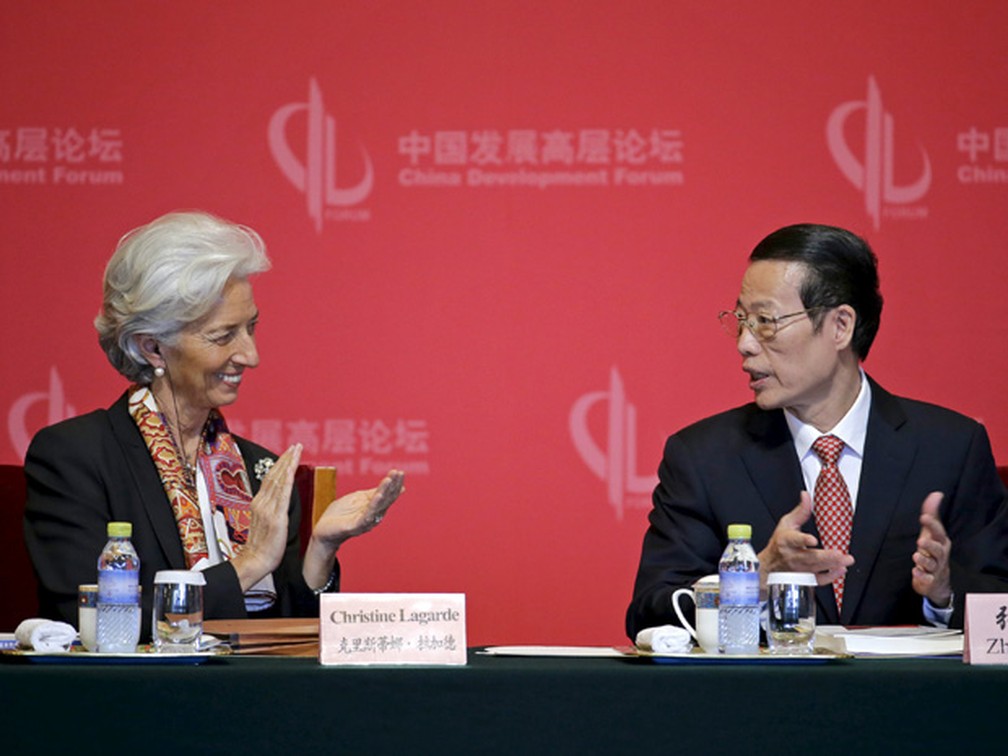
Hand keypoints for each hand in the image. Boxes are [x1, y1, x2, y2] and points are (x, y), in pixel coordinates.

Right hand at [230, 444, 301, 591]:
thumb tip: (279, 499)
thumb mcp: (265, 522)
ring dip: (288, 462)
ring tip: (297, 450)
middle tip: (296, 445)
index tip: (289, 452)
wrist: (255, 560)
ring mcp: (268, 508)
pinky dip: (287, 477)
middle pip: (274, 475)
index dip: (280, 464)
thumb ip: (271, 509)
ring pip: (279, 479)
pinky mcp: (276, 516)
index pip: (270, 479)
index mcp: (259, 503)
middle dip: (286, 458)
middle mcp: (262, 502)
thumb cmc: (263, 545)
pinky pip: (283, 492)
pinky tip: (293, 467)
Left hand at [302, 470, 405, 587]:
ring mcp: (366, 521)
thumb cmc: (340, 514)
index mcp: (373, 507)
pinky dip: (374, 505)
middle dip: (393, 485)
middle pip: (386, 499)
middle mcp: (373, 515)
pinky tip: (378, 495)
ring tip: (389, 480)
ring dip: (384, 492)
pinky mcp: (356, 526)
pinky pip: (367, 516)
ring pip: (378, 506)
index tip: (400, 472)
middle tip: (399, 473)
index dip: (394, 483)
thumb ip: (372, 492)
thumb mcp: (357, 498)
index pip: (387, 494)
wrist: (323, 531)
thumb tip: (389, 482)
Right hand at [757, 492, 854, 590]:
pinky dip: (830, 577)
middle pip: (809, 557)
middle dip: (825, 556)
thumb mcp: (786, 523)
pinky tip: (840, 570)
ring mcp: (799, 569)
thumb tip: (806, 495)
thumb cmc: (779, 543)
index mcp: (786, 540)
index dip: (803, 540)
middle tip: (839, 554)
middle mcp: (792, 556)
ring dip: (832, 565)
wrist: (770, 566)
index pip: (794, 540)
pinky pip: (818, 580)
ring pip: (816, 568)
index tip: (812, 540)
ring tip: (846, 560)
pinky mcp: (804, 579)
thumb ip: (800, 511)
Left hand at [912, 492, 951, 606]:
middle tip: (920, 541)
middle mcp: (940, 555)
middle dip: (930, 545)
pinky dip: (921, 575)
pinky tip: (915, 571)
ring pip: (931, 564)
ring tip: (916, 556)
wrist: (938, 580)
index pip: (938, 532)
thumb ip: (931, 514)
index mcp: (941, 542)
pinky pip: (927, 578)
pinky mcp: (929, 580)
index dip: (932, 525)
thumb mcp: (931, 533)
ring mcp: (935, 568)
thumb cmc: (933, 552)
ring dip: (923, 560)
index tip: (924, 517)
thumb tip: (936, 494)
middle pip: (937, 549)